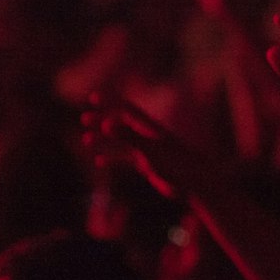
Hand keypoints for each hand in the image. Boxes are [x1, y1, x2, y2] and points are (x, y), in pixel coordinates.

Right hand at [81, 98, 216, 199]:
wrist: (195, 182)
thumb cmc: (176, 164)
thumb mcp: (149, 149)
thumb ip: (128, 136)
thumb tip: (106, 124)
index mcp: (148, 128)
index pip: (126, 109)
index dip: (110, 101)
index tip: (93, 97)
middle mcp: (146, 136)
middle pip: (120, 124)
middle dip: (101, 119)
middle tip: (83, 119)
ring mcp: (146, 151)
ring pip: (120, 142)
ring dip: (103, 140)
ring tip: (85, 140)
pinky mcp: (147, 165)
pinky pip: (125, 159)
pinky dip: (111, 159)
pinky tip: (99, 161)